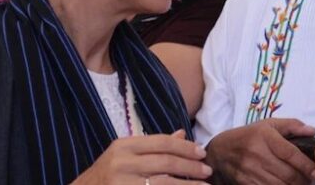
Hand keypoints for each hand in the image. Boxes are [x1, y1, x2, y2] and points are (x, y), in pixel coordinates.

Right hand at [72, 130, 211, 184]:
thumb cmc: (106, 175)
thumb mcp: (125, 155)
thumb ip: (153, 146)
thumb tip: (182, 134)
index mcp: (124, 146)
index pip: (162, 142)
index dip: (186, 147)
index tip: (202, 153)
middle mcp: (122, 163)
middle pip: (165, 162)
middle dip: (191, 167)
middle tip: (208, 171)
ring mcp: (122, 183)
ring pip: (163, 182)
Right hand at [205, 118, 314, 184]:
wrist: (220, 151)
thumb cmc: (249, 135)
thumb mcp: (268, 124)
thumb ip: (292, 125)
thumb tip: (312, 131)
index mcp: (265, 137)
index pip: (290, 154)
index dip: (306, 165)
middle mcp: (257, 154)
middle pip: (287, 174)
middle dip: (303, 179)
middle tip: (310, 178)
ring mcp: (250, 171)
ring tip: (300, 182)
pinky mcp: (245, 183)